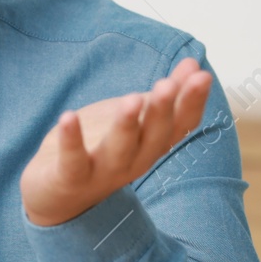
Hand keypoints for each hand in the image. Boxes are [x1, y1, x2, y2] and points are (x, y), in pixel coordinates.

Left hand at [20, 57, 211, 227]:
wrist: (58, 198)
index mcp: (151, 145)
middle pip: (153, 137)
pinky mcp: (70, 179)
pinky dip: (71, 140)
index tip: (201, 76)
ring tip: (132, 98)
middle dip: (161, 111)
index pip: (180, 126)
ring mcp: (102, 173)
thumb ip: (164, 96)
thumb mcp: (134, 119)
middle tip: (167, 84)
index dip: (191, 103)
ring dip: (126, 126)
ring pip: (119, 150)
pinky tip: (68, 116)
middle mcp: (134, 161)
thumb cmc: (101, 151)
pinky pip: (72, 161)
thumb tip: (195, 63)